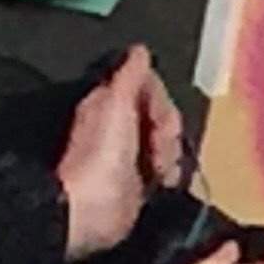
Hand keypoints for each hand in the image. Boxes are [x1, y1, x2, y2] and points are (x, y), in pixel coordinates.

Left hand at [56, 48, 182, 257]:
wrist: (91, 211)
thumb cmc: (100, 159)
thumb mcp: (116, 105)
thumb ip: (129, 75)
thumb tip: (139, 51)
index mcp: (110, 104)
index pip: (150, 86)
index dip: (160, 100)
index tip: (158, 117)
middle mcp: (119, 126)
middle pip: (163, 114)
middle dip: (169, 129)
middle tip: (158, 146)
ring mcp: (129, 155)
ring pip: (168, 141)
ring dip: (172, 153)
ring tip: (159, 168)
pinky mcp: (139, 181)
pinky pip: (166, 167)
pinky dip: (170, 173)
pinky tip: (163, 182)